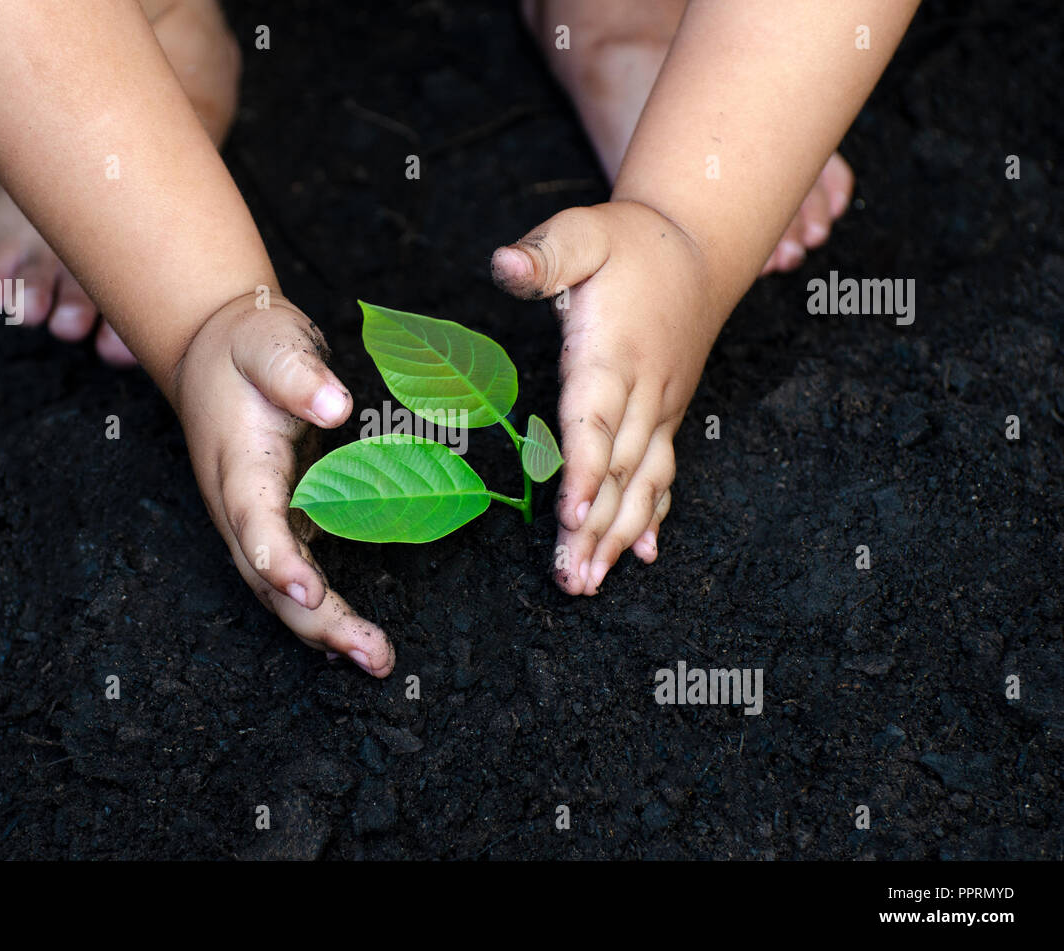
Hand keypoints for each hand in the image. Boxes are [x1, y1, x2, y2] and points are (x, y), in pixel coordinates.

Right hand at [175, 290, 394, 676]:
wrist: (213, 354)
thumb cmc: (247, 346)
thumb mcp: (269, 341)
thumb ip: (297, 372)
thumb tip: (336, 406)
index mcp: (239, 464)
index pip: (254, 519)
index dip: (277, 558)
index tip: (307, 589)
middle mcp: (240, 507)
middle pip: (268, 578)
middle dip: (318, 621)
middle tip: (373, 654)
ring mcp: (255, 524)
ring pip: (281, 593)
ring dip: (326, 631)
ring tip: (377, 661)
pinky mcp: (277, 526)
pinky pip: (294, 583)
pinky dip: (322, 617)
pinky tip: (355, 645)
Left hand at [492, 200, 718, 594]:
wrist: (699, 246)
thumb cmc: (631, 242)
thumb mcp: (583, 230)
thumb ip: (545, 254)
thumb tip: (504, 264)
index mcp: (614, 353)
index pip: (596, 420)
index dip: (584, 470)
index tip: (572, 516)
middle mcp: (644, 391)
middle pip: (617, 470)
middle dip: (595, 529)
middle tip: (570, 580)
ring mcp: (661, 409)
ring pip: (641, 483)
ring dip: (617, 538)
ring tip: (590, 582)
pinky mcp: (667, 417)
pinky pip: (662, 473)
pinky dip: (652, 517)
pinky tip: (641, 556)